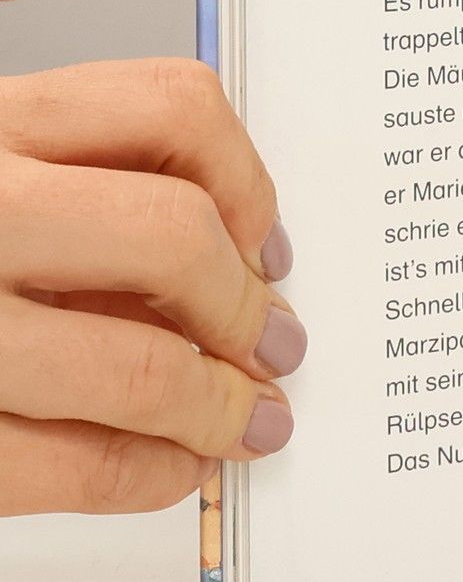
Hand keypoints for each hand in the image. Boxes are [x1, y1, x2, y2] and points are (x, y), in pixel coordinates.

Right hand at [0, 60, 303, 516]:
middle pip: (172, 237)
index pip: (170, 106)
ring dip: (218, 407)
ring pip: (134, 364)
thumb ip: (77, 186)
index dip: (249, 182)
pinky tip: (168, 468)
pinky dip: (145, 474)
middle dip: (246, 307)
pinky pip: (67, 464)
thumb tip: (234, 262)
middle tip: (275, 344)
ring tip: (246, 423)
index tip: (268, 239)